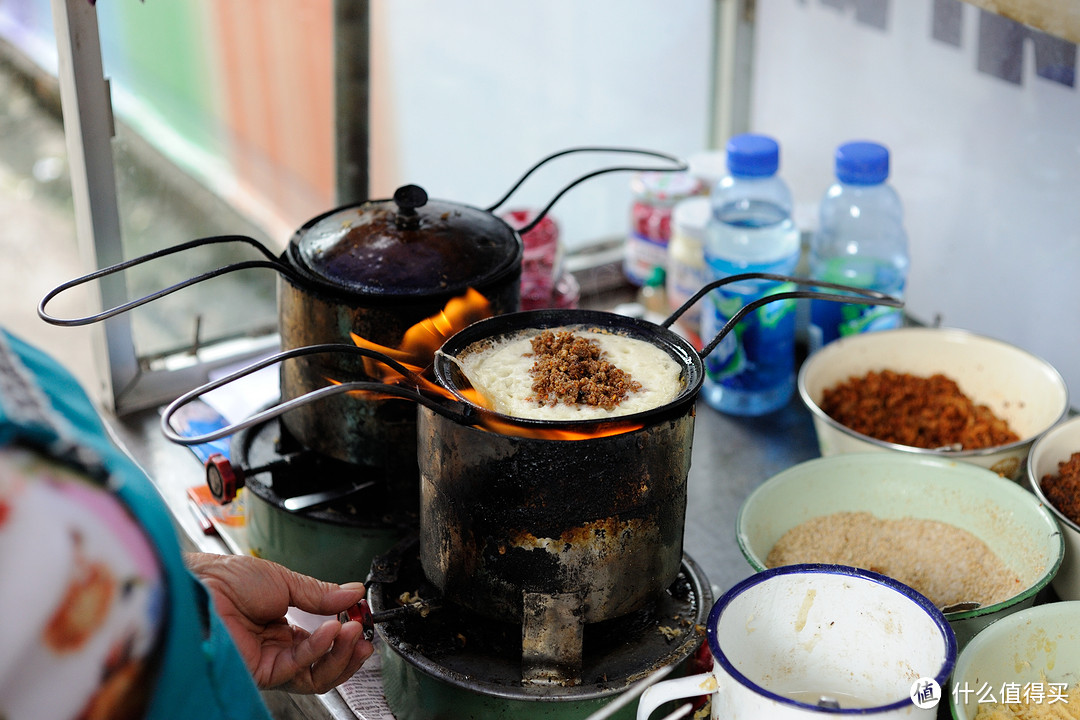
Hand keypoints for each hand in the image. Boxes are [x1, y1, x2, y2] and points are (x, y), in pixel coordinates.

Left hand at [184, 552, 372, 693]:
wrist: (198, 585)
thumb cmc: (224, 579)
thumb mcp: (284, 580)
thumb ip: (320, 593)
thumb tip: (352, 592)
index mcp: (281, 626)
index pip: (322, 640)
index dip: (345, 632)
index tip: (362, 617)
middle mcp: (276, 648)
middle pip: (323, 664)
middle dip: (350, 650)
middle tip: (365, 631)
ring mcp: (268, 662)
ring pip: (315, 675)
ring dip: (340, 653)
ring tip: (354, 630)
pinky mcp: (260, 672)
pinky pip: (298, 668)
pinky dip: (318, 649)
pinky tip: (330, 631)